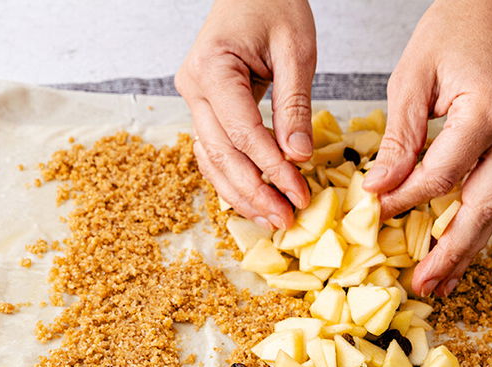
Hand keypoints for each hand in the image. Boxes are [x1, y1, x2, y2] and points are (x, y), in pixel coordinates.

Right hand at [175, 0, 315, 229]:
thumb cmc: (273, 5)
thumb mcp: (295, 50)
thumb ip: (294, 104)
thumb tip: (298, 156)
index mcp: (212, 69)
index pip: (242, 132)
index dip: (271, 168)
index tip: (298, 193)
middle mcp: (193, 88)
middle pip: (221, 154)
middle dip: (254, 191)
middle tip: (285, 219)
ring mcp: (192, 100)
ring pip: (211, 159)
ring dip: (240, 193)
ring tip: (271, 218)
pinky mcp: (202, 108)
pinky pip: (212, 151)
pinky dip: (232, 177)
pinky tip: (253, 199)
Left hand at [364, 0, 491, 296]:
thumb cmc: (451, 31)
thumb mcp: (410, 79)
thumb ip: (399, 138)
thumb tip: (378, 187)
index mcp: (486, 112)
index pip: (442, 175)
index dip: (405, 200)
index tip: (374, 214)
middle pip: (483, 206)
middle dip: (453, 250)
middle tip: (425, 284)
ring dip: (469, 248)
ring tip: (442, 282)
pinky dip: (476, 223)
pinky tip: (457, 248)